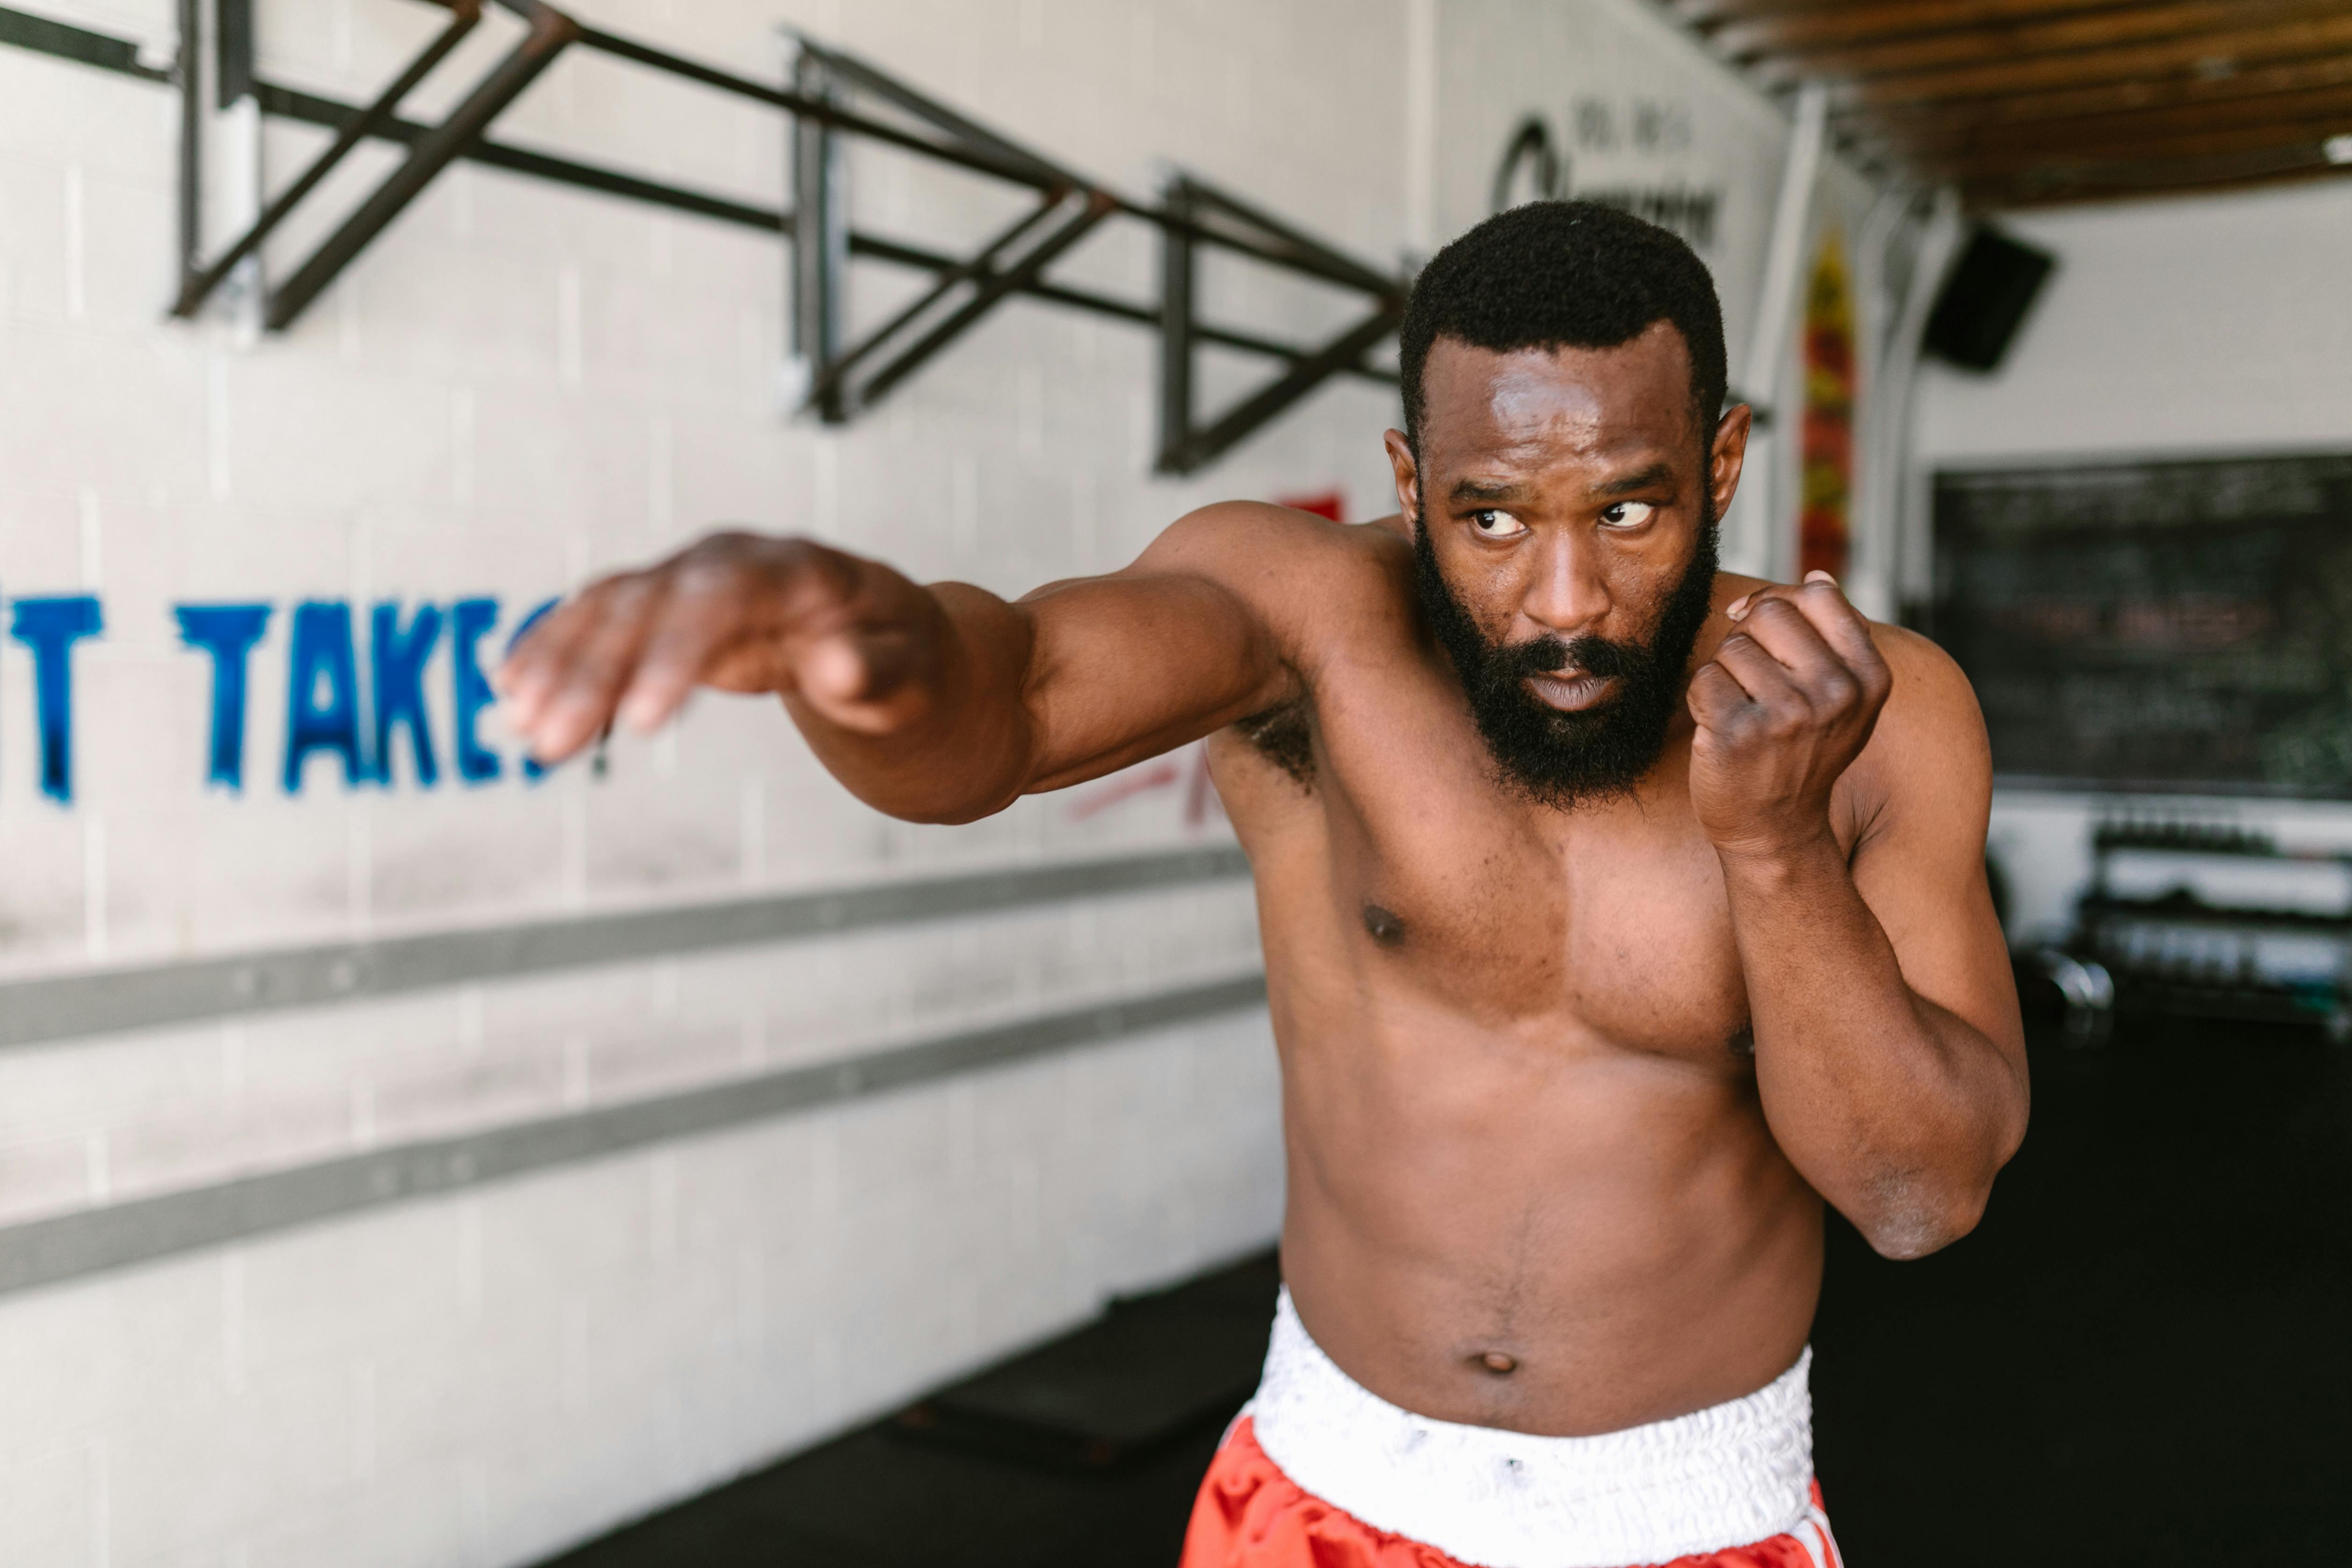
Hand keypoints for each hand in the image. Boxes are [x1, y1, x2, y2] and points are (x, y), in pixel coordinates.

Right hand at [496, 531, 940, 761]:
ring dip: (561, 665)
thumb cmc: (905, 658)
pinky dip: (557, 649)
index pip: (723, 598)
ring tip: (523, 728)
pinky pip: (601, 617)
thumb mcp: (910, 673)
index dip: (676, 656)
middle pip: (651, 604)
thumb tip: (839, 668)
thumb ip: (875, 672)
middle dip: (597, 674)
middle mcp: (732, 559)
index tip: (643, 723)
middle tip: (552, 744)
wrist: (889, 637)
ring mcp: (693, 575)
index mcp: (797, 568)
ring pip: (612, 609)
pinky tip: (513, 690)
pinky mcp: (667, 603)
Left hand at [1686, 571, 1891, 859]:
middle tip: (1754, 684)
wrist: (1776, 828)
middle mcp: (1835, 694)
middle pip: (1769, 614)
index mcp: (1868, 677)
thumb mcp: (1842, 699)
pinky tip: (1723, 733)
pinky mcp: (1738, 734)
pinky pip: (1704, 679)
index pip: (1818, 595)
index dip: (1779, 602)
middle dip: (1749, 640)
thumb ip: (1836, 638)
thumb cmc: (1802, 754)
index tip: (1764, 629)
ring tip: (1745, 716)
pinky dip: (1703, 701)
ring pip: (1731, 648)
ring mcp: (1787, 715)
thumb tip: (1817, 577)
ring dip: (1726, 676)